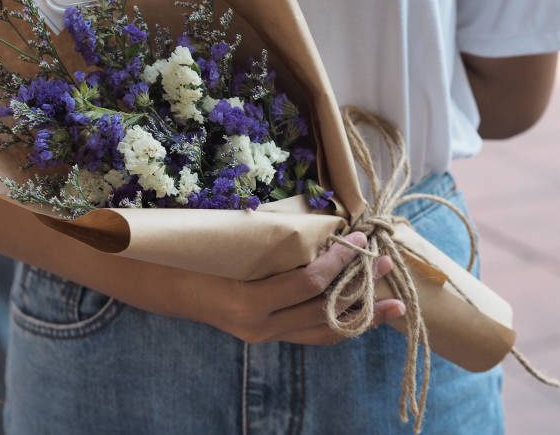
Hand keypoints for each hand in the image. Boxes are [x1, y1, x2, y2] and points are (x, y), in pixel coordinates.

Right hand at [209, 232, 404, 345]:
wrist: (166, 286)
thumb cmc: (193, 258)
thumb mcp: (228, 245)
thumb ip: (271, 242)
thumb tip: (320, 224)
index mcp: (248, 303)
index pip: (309, 284)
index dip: (339, 263)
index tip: (360, 240)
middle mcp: (259, 327)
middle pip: (324, 312)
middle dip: (361, 288)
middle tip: (387, 264)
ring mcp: (264, 335)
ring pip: (323, 332)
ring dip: (361, 316)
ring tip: (392, 304)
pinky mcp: (267, 336)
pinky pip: (312, 335)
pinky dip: (339, 325)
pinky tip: (361, 315)